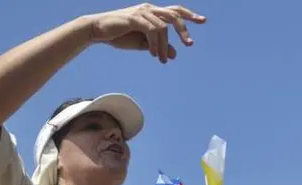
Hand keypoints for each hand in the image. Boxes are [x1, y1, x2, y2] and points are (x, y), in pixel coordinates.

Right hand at [87, 4, 205, 63]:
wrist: (98, 31)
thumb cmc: (120, 36)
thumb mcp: (144, 44)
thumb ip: (160, 46)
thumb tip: (175, 54)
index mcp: (152, 13)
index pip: (175, 11)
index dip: (189, 15)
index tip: (203, 21)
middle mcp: (149, 9)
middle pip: (174, 15)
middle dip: (184, 30)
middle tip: (190, 44)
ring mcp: (142, 12)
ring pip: (163, 27)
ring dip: (165, 46)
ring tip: (163, 59)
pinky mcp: (135, 18)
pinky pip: (152, 30)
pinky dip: (155, 43)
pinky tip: (153, 53)